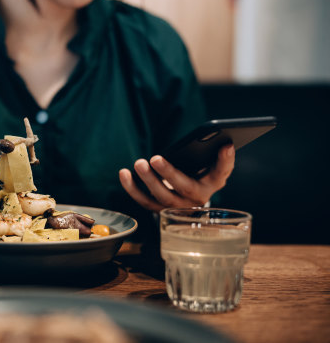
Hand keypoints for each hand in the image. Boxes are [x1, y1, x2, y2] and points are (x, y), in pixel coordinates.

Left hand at [119, 144, 234, 211]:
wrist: (187, 198)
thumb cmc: (196, 173)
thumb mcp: (205, 164)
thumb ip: (209, 154)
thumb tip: (219, 139)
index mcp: (213, 182)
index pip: (222, 172)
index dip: (225, 161)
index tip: (226, 146)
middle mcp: (198, 198)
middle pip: (184, 187)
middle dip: (169, 173)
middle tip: (155, 158)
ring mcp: (178, 207)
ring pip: (162, 196)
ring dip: (148, 180)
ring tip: (138, 163)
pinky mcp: (160, 210)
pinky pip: (145, 201)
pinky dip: (132, 188)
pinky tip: (123, 173)